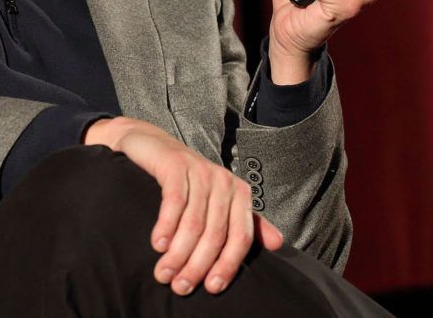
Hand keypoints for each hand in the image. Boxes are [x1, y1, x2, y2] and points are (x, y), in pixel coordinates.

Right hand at [84, 117, 282, 294]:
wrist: (154, 145)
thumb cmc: (187, 180)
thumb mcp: (219, 200)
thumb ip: (247, 222)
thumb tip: (278, 245)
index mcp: (240, 193)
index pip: (241, 237)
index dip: (228, 265)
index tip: (212, 288)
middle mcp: (224, 181)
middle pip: (215, 233)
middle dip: (197, 265)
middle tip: (180, 286)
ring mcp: (200, 170)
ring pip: (193, 222)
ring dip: (178, 253)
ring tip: (164, 273)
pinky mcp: (176, 164)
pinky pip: (174, 202)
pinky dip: (166, 226)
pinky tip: (158, 244)